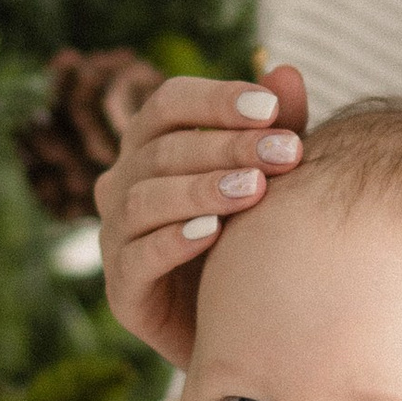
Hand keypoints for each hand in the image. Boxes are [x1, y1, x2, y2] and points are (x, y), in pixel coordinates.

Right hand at [94, 65, 308, 366]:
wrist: (241, 329)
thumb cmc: (250, 240)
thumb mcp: (271, 179)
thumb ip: (278, 129)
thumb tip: (286, 71)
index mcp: (151, 147)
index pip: (169, 104)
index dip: (216, 100)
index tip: (271, 109)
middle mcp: (122, 185)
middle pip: (163, 151)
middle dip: (228, 148)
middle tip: (286, 153)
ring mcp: (116, 237)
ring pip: (144, 200)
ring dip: (202, 190)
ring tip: (254, 191)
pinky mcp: (122, 290)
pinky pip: (137, 257)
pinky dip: (173, 242)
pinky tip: (213, 235)